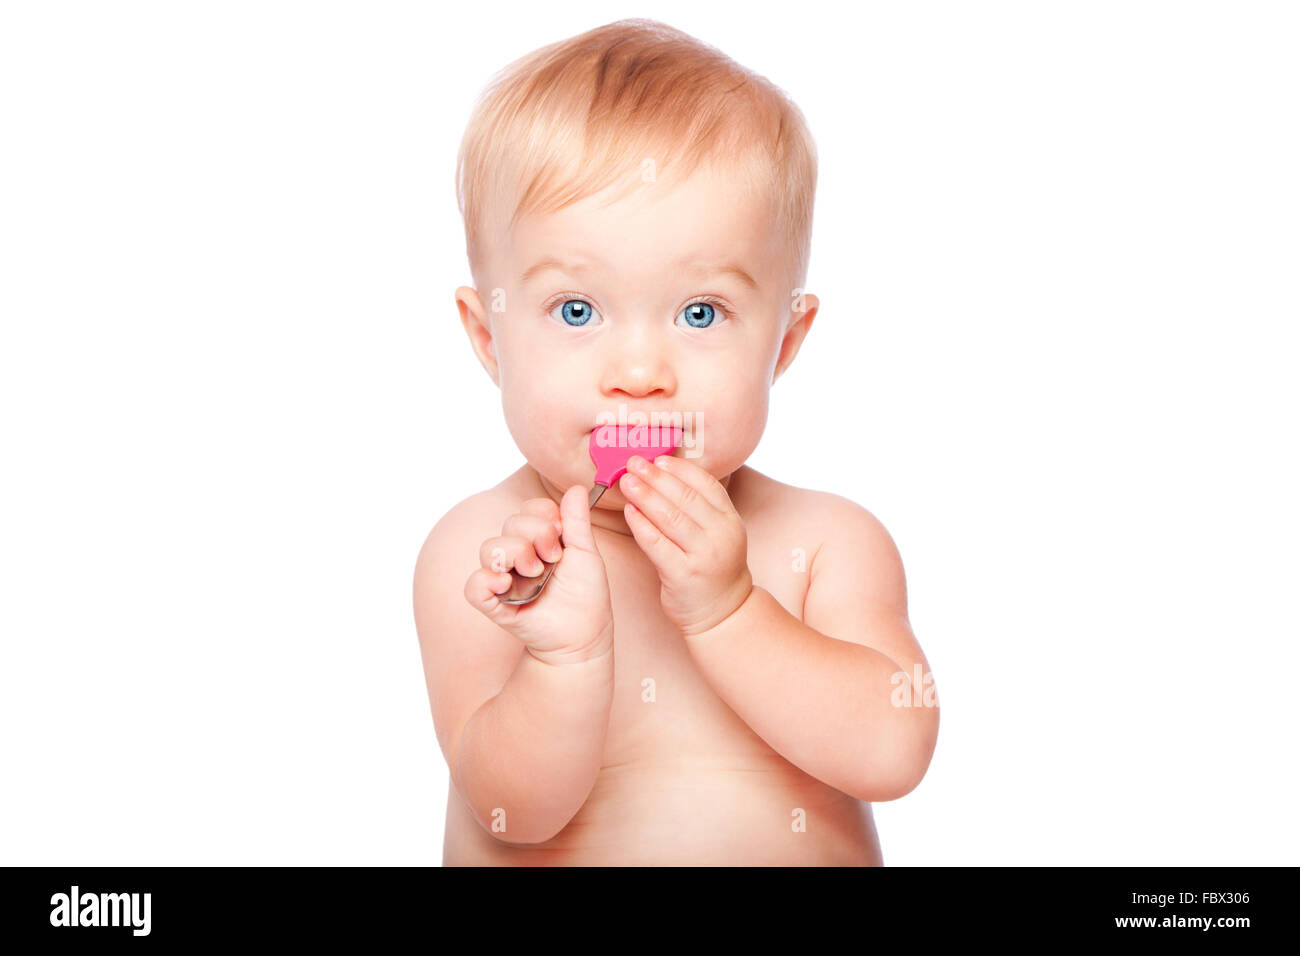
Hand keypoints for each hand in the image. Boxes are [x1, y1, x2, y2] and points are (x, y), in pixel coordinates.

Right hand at [464, 485, 614, 664]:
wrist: (584, 635)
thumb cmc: (586, 596)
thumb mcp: (586, 553)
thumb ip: (577, 521)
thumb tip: (577, 487)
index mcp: (540, 540)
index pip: (529, 509)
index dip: (544, 516)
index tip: (561, 535)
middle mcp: (519, 555)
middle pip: (510, 524)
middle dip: (534, 536)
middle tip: (553, 559)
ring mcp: (505, 578)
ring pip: (490, 548)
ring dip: (515, 555)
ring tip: (536, 574)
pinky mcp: (494, 603)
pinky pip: (473, 585)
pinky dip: (485, 580)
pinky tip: (505, 584)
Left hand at [618, 454, 753, 635]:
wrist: (722, 612)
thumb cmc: (712, 567)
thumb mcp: (717, 533)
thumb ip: (699, 508)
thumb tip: (665, 475)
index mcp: (730, 519)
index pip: (705, 484)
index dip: (679, 469)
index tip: (657, 459)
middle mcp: (721, 535)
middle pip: (685, 497)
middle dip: (656, 477)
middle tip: (633, 463)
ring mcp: (703, 555)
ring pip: (670, 517)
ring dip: (645, 495)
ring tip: (626, 481)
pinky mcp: (683, 574)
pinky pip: (657, 544)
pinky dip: (641, 524)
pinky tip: (629, 511)